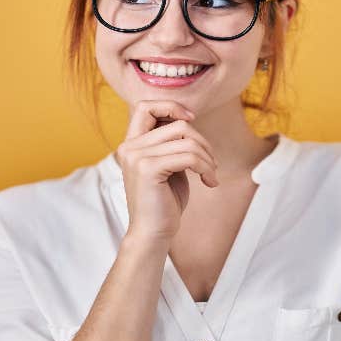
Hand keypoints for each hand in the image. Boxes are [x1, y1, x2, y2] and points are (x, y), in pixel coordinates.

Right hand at [115, 100, 219, 240]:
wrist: (152, 233)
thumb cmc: (164, 202)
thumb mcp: (168, 166)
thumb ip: (171, 143)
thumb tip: (188, 120)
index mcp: (131, 144)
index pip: (146, 106)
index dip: (171, 107)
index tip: (191, 121)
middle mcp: (129, 147)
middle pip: (178, 125)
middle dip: (202, 142)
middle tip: (210, 163)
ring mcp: (136, 157)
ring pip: (186, 140)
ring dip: (207, 157)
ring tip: (210, 174)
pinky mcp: (148, 169)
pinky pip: (189, 156)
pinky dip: (206, 167)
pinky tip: (209, 181)